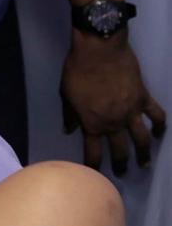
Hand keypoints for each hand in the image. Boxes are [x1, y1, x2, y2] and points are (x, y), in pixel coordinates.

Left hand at [61, 31, 165, 175]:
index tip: (93, 175)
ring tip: (144, 163)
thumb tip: (69, 130)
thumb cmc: (77, 71)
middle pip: (120, 149)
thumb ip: (70, 115)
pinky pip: (156, 115)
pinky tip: (160, 132)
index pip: (93, 151)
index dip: (93, 165)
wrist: (99, 50)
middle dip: (120, 164)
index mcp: (92, 123)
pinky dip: (160, 125)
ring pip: (142, 138)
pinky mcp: (143, 97)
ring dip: (144, 153)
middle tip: (121, 173)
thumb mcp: (66, 95)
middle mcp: (113, 122)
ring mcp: (131, 111)